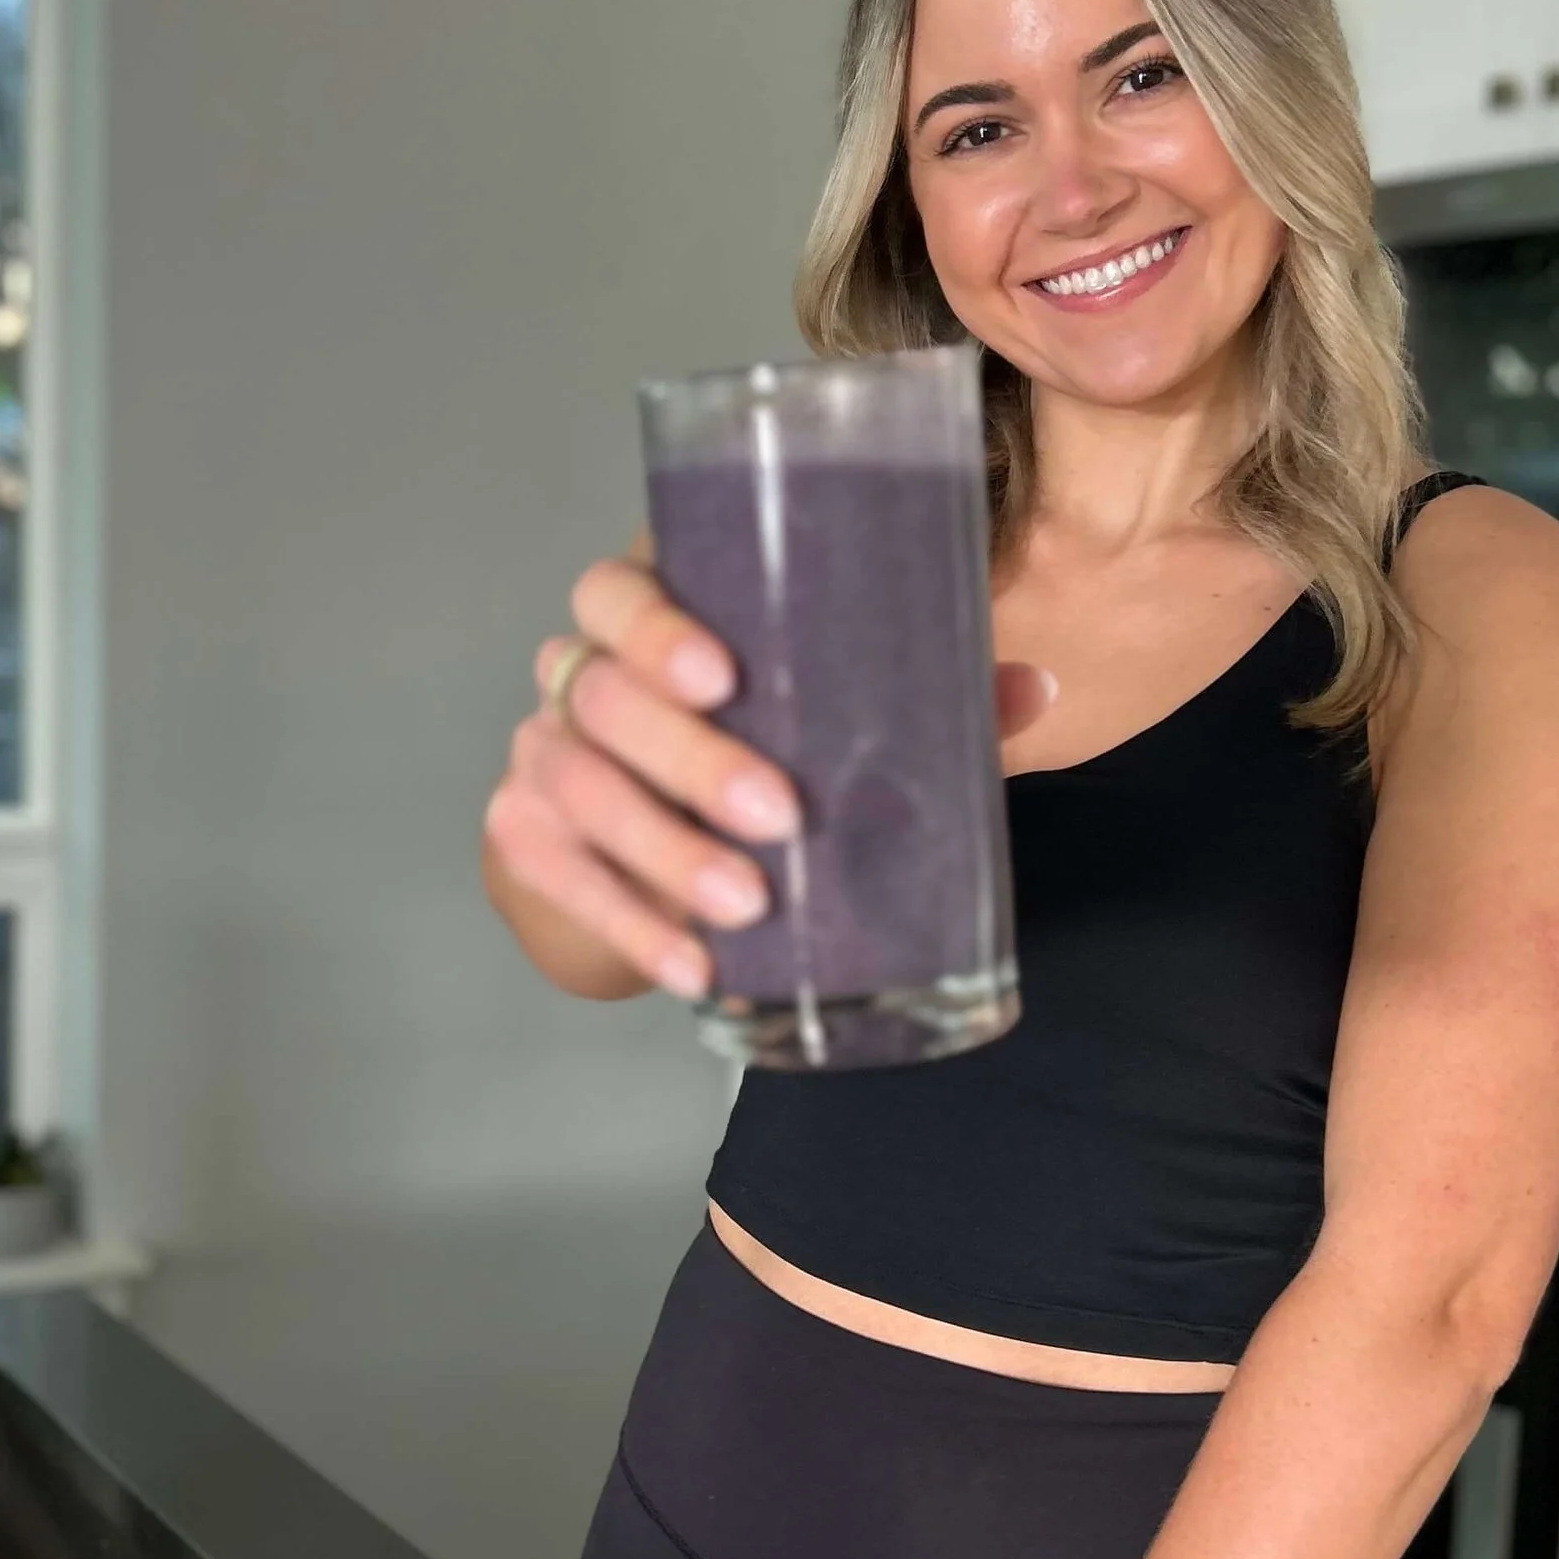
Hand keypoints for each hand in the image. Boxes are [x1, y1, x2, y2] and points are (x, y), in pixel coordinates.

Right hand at [484, 550, 1059, 1001]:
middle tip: (779, 816)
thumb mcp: (822, 714)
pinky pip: (563, 879)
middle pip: (603, 701)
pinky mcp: (523, 838)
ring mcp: (538, 756)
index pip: (615, 594)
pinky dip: (632, 925)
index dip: (657, 631)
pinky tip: (694, 964)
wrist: (636, 840)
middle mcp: (573, 678)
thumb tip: (1035, 686)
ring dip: (666, 853)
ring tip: (747, 903)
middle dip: (690, 760)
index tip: (727, 677)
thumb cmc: (747, 745)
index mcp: (639, 619)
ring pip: (581, 792)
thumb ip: (917, 696)